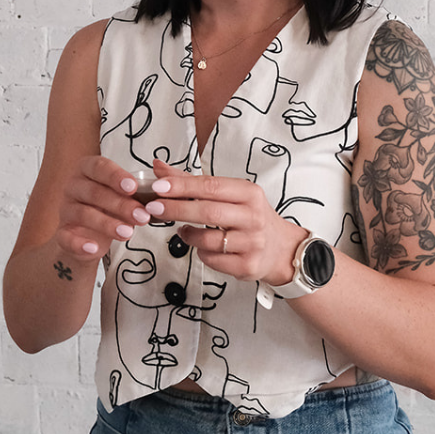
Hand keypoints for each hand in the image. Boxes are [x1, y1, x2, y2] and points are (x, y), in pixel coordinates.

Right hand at [55, 155, 169, 260]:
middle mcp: (73, 186)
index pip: (99, 167)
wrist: (87, 234)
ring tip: (128, 233)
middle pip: (94, 192)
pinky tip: (95, 248)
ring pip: (84, 214)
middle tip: (142, 216)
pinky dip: (80, 243)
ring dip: (107, 224)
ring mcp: (65, 209)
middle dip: (121, 205)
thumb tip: (163, 186)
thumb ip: (137, 191)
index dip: (116, 176)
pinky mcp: (62, 232)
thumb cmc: (108, 207)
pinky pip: (66, 237)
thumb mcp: (122, 195)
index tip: (133, 187)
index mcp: (87, 169)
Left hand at [149, 158, 304, 286]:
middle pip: (208, 212)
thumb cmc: (249, 217)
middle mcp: (253, 216)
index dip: (182, 186)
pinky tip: (203, 247)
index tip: (158, 186)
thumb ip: (193, 182)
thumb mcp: (230, 194)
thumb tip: (159, 168)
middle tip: (153, 208)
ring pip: (208, 239)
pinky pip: (213, 259)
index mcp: (249, 193)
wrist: (281, 249)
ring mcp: (252, 242)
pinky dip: (201, 253)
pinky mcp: (248, 265)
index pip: (211, 186)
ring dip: (188, 235)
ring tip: (182, 230)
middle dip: (176, 209)